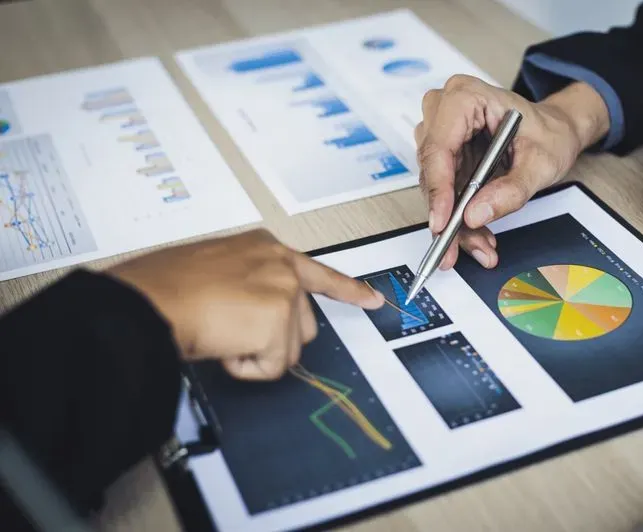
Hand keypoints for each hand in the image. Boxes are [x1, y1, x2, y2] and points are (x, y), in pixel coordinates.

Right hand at [108, 229, 383, 378]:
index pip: (317, 272)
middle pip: (302, 324)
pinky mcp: (278, 322)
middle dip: (273, 339)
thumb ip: (245, 284)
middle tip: (231, 330)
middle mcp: (280, 266)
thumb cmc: (163, 287)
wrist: (147, 301)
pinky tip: (221, 345)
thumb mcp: (213, 270)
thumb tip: (250, 315)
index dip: (347, 289)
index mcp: (263, 249)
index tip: (372, 299)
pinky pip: (271, 367)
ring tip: (218, 333)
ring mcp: (283, 292)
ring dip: (254, 353)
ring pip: (287, 349)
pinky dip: (244, 367)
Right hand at [415, 75, 609, 268]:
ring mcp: (442, 133)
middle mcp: (446, 110)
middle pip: (432, 170)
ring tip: (480, 244)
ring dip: (454, 222)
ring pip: (434, 187)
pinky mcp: (445, 155)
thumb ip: (510, 190)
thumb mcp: (541, 163)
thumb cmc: (549, 133)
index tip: (442, 223)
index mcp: (467, 97)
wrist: (556, 131)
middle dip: (447, 214)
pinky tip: (477, 235)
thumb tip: (476, 214)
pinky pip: (443, 192)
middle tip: (457, 248)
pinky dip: (458, 217)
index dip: (438, 189)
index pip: (439, 147)